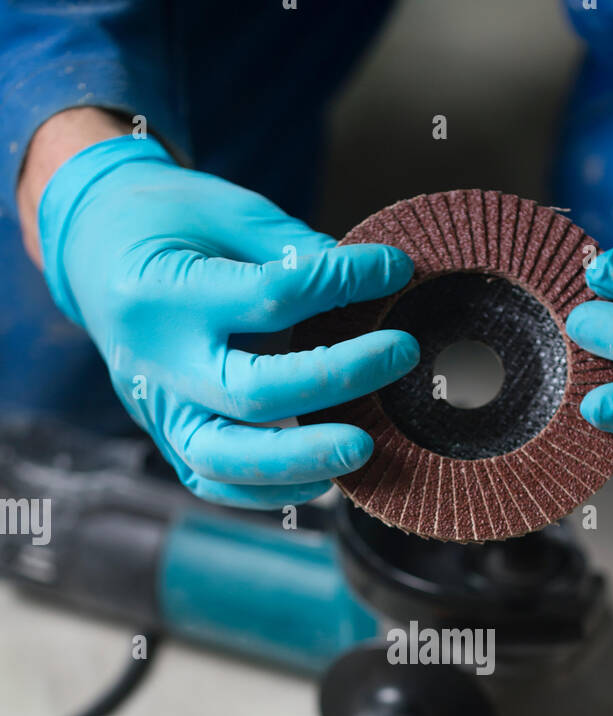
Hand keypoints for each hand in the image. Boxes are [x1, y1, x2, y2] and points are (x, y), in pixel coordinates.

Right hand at [36, 133, 417, 505]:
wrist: (93, 252)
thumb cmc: (162, 224)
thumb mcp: (220, 209)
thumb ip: (289, 246)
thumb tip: (370, 279)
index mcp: (162, 291)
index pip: (269, 297)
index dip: (341, 281)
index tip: (394, 269)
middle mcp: (154, 361)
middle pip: (252, 392)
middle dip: (335, 379)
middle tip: (400, 355)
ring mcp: (156, 409)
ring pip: (226, 459)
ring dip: (301, 460)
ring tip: (364, 446)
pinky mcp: (164, 436)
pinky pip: (213, 482)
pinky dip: (267, 491)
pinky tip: (321, 479)